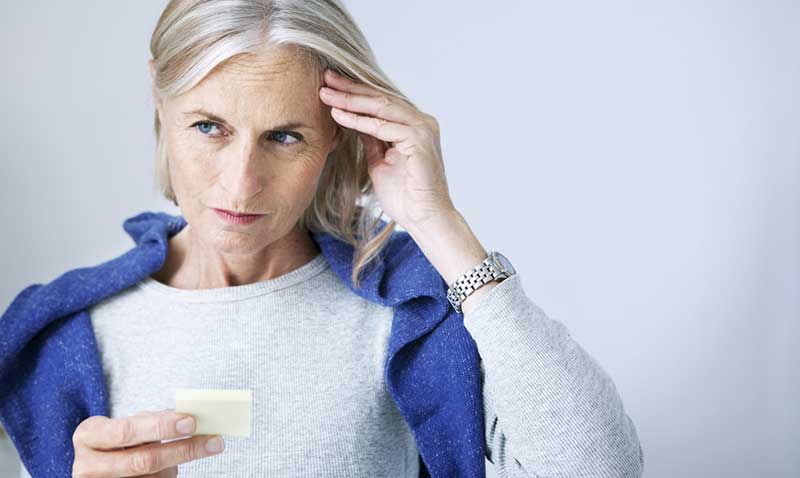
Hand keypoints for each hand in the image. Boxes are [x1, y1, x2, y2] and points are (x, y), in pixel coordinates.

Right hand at [71, 409, 223, 477]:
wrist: (98, 463)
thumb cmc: (119, 438)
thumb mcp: (128, 423)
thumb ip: (153, 421)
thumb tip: (191, 419)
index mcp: (88, 435)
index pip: (126, 431)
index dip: (160, 427)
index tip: (192, 421)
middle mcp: (86, 465)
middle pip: (143, 461)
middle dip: (182, 450)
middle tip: (213, 441)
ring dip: (175, 465)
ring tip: (185, 451)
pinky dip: (169, 475)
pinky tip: (173, 466)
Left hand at [319, 68, 456, 229]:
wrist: (424, 218)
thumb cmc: (405, 196)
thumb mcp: (379, 161)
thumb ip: (371, 139)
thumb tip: (354, 120)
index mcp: (414, 125)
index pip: (381, 103)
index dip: (355, 93)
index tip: (330, 86)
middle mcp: (421, 122)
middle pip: (380, 98)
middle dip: (350, 88)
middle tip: (325, 78)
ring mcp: (422, 128)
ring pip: (381, 107)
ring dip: (351, 99)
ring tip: (326, 93)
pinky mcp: (419, 139)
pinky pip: (383, 126)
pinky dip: (359, 120)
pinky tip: (338, 114)